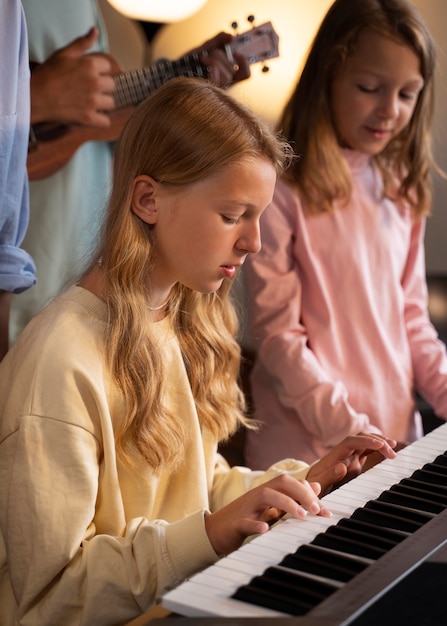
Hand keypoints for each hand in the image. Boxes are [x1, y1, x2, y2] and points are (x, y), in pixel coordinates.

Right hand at [30, 27, 115, 126]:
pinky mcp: (89, 118)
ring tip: (89, 102)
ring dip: (103, 104)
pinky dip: (101, 121)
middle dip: (102, 87)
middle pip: (112, 85)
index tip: (87, 75)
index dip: (99, 71)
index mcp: (90, 65)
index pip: (108, 67)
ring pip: (111, 103)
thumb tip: (95, 31)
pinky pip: (105, 122)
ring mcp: (93, 101)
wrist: (34, 97)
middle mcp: (95, 82)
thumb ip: (82, 43)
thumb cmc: (47, 74)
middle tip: (88, 89)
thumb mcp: (63, 54)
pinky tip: (92, 116)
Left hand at [187, 32, 250, 87]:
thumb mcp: (205, 48)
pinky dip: (212, 66)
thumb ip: (218, 40)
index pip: (245, 75)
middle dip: (220, 57)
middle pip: (232, 72)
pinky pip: (217, 80)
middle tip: (207, 55)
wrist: (172, 71)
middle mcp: (223, 87)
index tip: (234, 52)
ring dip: (215, 61)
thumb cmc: (189, 63)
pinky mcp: (207, 92)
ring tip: (202, 58)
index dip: (243, 63)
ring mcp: (215, 91)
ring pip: (226, 76)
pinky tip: (203, 60)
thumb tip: (230, 36)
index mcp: (226, 78)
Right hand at [205, 473, 330, 555]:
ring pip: (266, 495)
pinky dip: (256, 524)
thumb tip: (316, 485)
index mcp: (269, 491)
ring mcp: (247, 507)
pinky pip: (245, 521)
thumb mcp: (273, 508)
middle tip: (317, 510)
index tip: (325, 511)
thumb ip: (294, 497)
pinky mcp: (236, 523)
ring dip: (286, 503)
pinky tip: (266, 529)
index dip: (311, 493)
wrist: (215, 532)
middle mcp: (259, 494)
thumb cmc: (247, 518)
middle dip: (302, 492)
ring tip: (301, 516)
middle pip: (281, 482)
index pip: (293, 483)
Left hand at [307, 433, 396, 495]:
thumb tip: (342, 466)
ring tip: (394, 450)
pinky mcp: (354, 460)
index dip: (366, 441)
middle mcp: (343, 451)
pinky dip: (378, 449)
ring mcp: (349, 454)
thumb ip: (330, 475)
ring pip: (366, 442)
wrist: (309, 486)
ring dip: (380, 442)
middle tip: (392, 452)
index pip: (352, 441)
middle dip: (378, 441)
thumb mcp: (319, 483)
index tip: (380, 444)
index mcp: (335, 454)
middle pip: (361, 438)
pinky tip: (388, 451)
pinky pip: (367, 449)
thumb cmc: (314, 485)